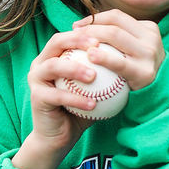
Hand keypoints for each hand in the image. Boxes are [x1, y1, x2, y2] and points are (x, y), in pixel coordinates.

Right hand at [12, 29, 102, 168]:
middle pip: (56, 42)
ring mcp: (35, 79)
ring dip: (74, 69)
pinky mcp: (36, 97)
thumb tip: (132, 57)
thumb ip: (107, 72)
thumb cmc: (81, 110)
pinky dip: (75, 99)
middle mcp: (41, 63)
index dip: (87, 31)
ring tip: (93, 76)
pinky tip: (93, 105)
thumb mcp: (96, 88)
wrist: (60, 136)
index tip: (107, 36)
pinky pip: (56, 95)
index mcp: (55, 55)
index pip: (70, 35)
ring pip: (52, 66)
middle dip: (77, 41)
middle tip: (97, 47)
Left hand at [71, 9, 165, 90]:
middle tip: (73, 35)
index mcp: (148, 28)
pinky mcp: (145, 72)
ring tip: (77, 42)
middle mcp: (151, 38)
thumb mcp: (134, 50)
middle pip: (114, 24)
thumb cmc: (136, 72)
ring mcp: (149, 55)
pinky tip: (90, 57)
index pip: (116, 16)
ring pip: (115, 36)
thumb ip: (117, 39)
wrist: (156, 97)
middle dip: (90, 26)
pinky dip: (103, 57)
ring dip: (93, 36)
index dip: (94, 18)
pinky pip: (120, 62)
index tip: (76, 26)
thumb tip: (82, 27)